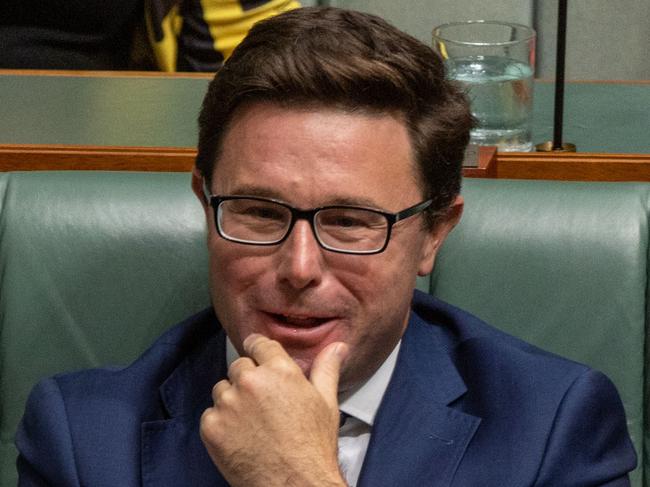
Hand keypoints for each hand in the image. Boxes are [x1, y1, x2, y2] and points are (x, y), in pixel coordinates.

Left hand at [200, 334, 348, 486]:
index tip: (256, 353)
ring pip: (222, 389)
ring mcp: (229, 404)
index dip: (258, 349)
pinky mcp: (212, 427)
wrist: (295, 485)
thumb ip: (327, 369)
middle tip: (263, 403)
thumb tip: (337, 347)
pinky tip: (241, 436)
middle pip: (239, 367)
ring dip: (233, 401)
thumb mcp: (326, 403)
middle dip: (249, 380)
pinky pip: (210, 415)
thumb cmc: (312, 447)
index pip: (258, 344)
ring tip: (253, 422)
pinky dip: (221, 424)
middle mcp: (251, 382)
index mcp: (279, 370)